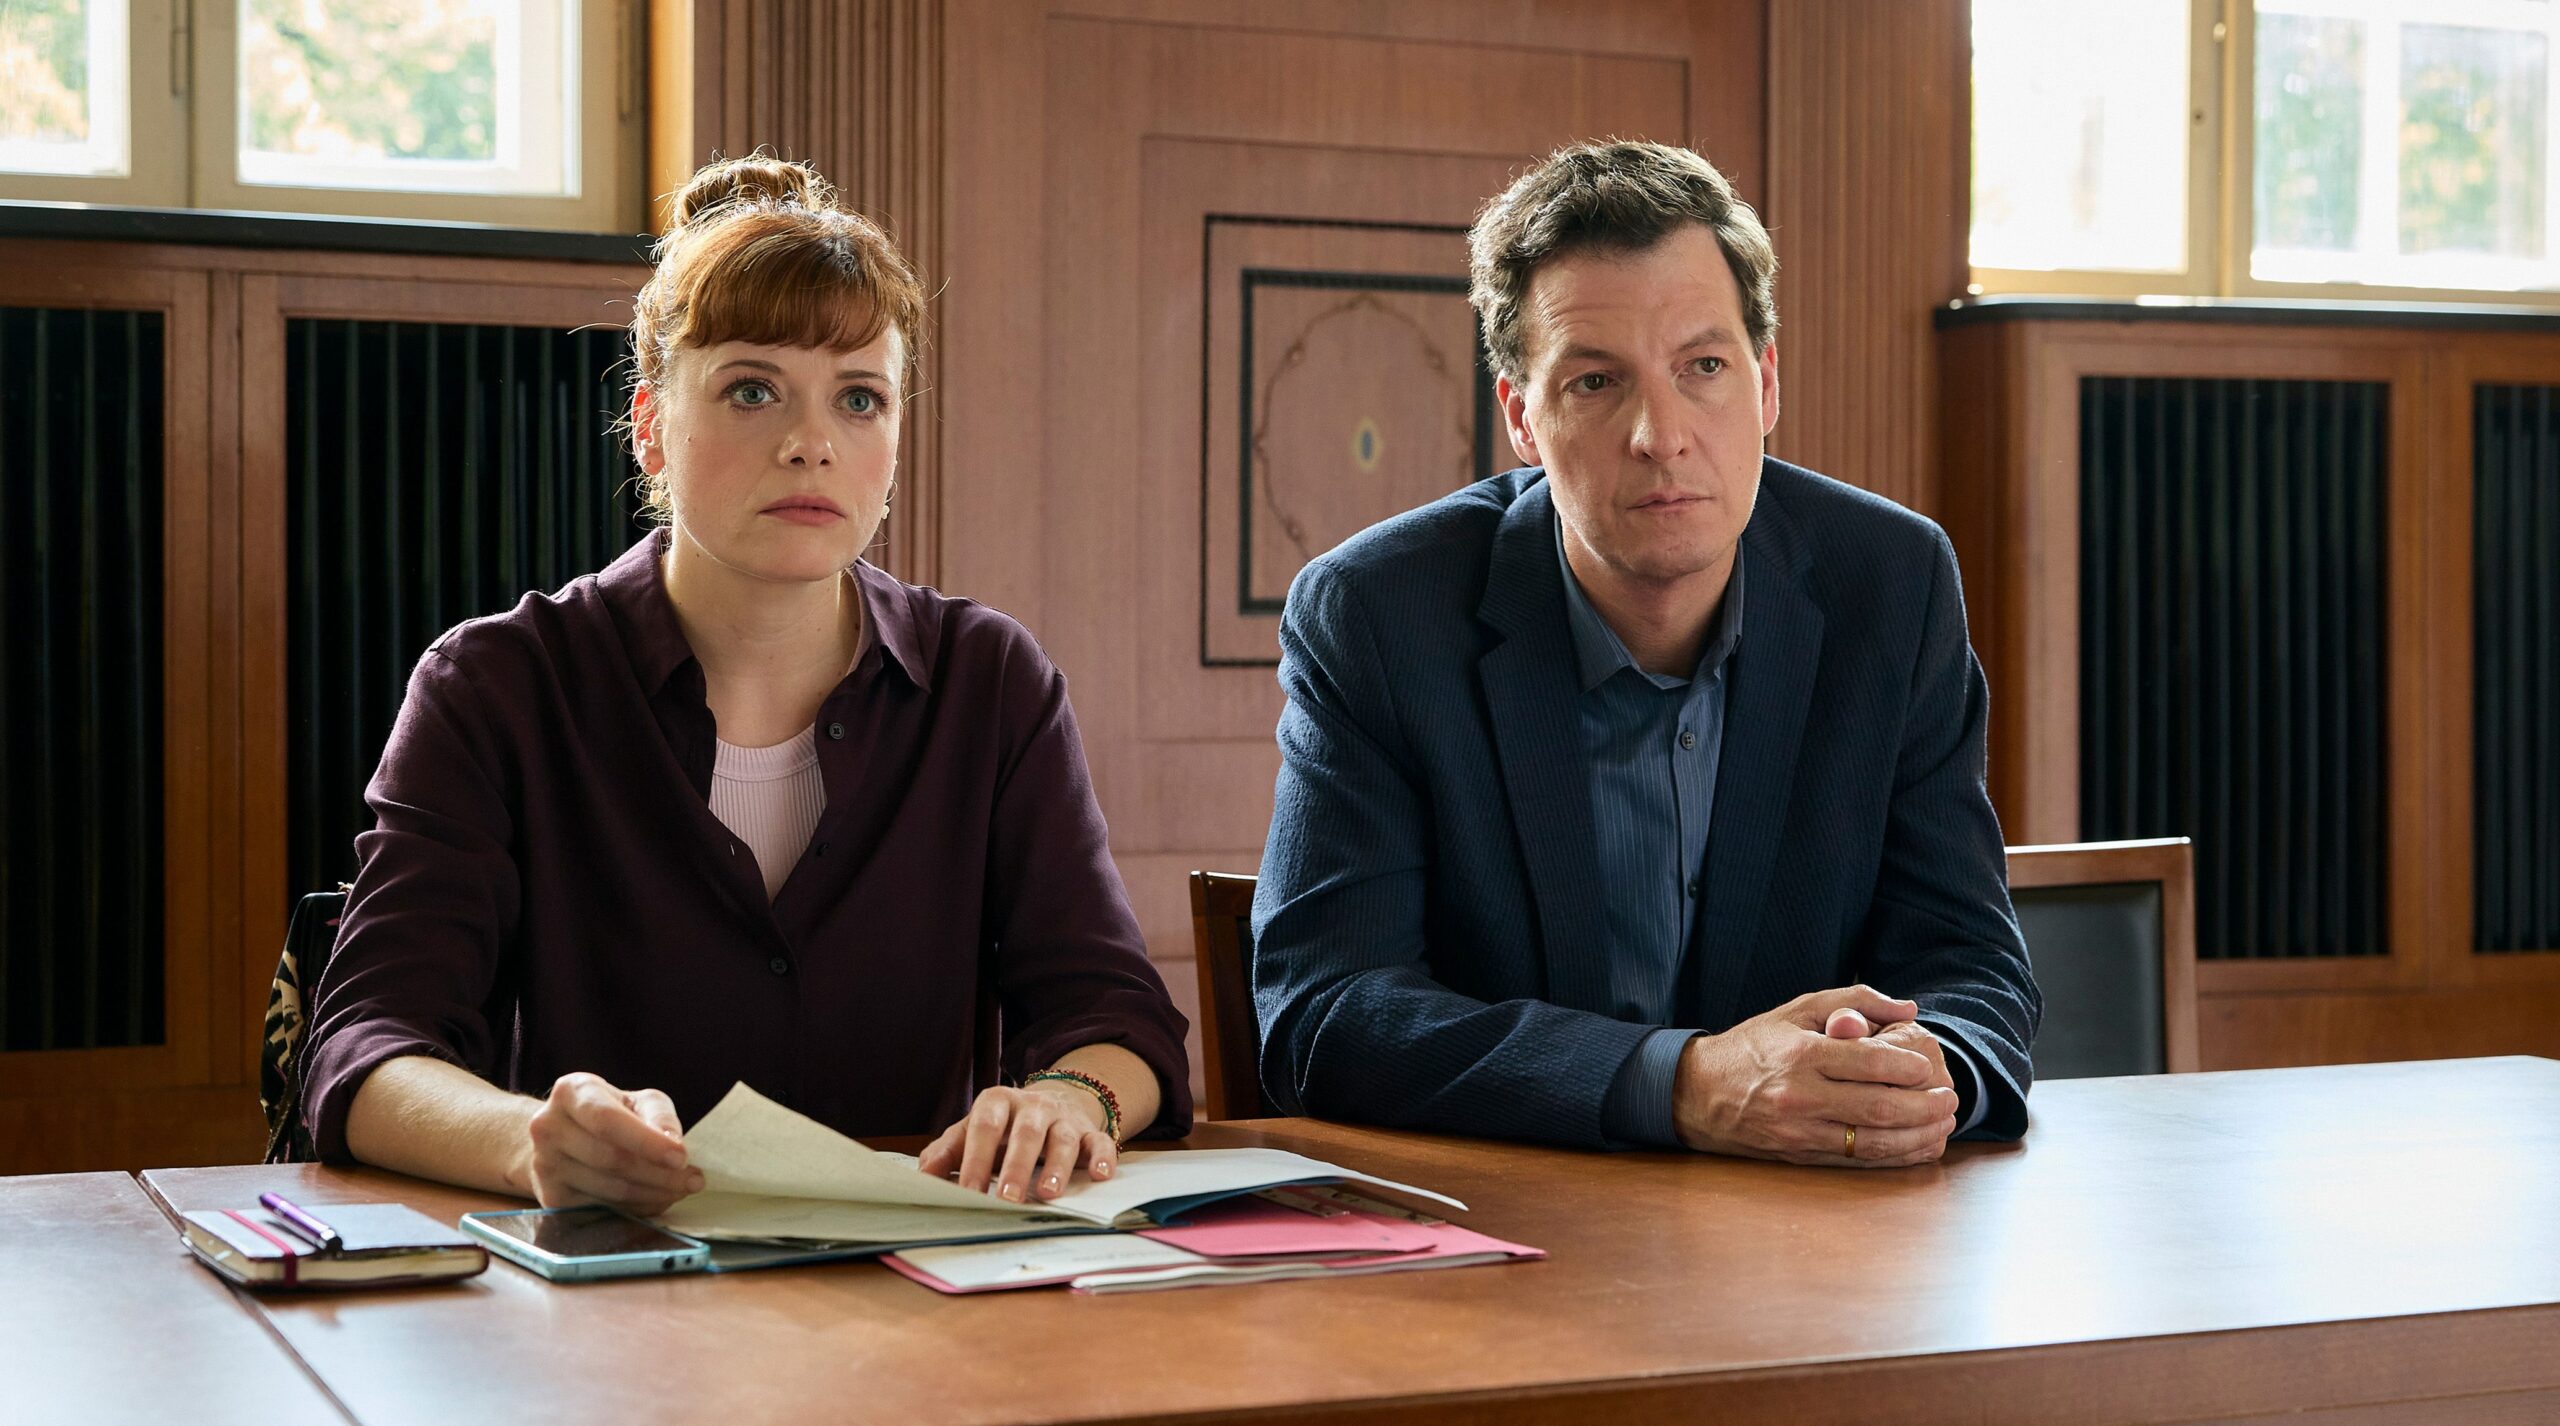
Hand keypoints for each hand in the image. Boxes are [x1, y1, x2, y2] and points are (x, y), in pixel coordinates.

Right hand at [522, 1072, 702, 1214]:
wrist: (565, 1138)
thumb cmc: (612, 1114)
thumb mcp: (639, 1102)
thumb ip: (659, 1116)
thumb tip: (674, 1144)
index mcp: (571, 1092)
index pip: (607, 1121)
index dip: (646, 1142)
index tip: (681, 1157)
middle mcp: (548, 1126)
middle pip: (610, 1158)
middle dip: (659, 1173)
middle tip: (693, 1180)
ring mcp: (544, 1164)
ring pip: (608, 1189)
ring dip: (653, 1193)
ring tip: (680, 1189)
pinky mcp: (550, 1197)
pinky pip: (602, 1209)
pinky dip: (636, 1208)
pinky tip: (655, 1198)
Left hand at [918, 1083, 1118, 1202]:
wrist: (1050, 1103)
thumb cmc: (1003, 1127)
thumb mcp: (973, 1131)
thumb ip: (948, 1151)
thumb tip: (922, 1177)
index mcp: (997, 1102)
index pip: (984, 1128)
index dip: (975, 1160)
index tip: (967, 1193)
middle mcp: (1033, 1107)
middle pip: (1025, 1134)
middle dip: (1015, 1168)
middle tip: (1006, 1199)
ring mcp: (1064, 1118)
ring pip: (1063, 1139)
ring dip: (1057, 1167)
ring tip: (1048, 1194)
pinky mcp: (1090, 1131)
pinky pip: (1100, 1141)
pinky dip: (1104, 1157)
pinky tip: (1101, 1175)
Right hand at [1672, 985, 1959, 1167]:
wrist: (1697, 1094)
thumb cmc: (1752, 1047)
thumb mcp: (1795, 1011)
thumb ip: (1852, 1001)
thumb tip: (1906, 1007)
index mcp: (1801, 1054)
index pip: (1869, 1064)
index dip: (1909, 1069)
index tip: (1929, 1067)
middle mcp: (1801, 1095)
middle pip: (1879, 1108)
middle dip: (1925, 1106)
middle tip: (1951, 1098)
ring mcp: (1801, 1130)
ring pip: (1873, 1141)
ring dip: (1918, 1136)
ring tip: (1943, 1124)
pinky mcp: (1801, 1154)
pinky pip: (1858, 1160)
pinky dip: (1895, 1156)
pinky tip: (1917, 1147)